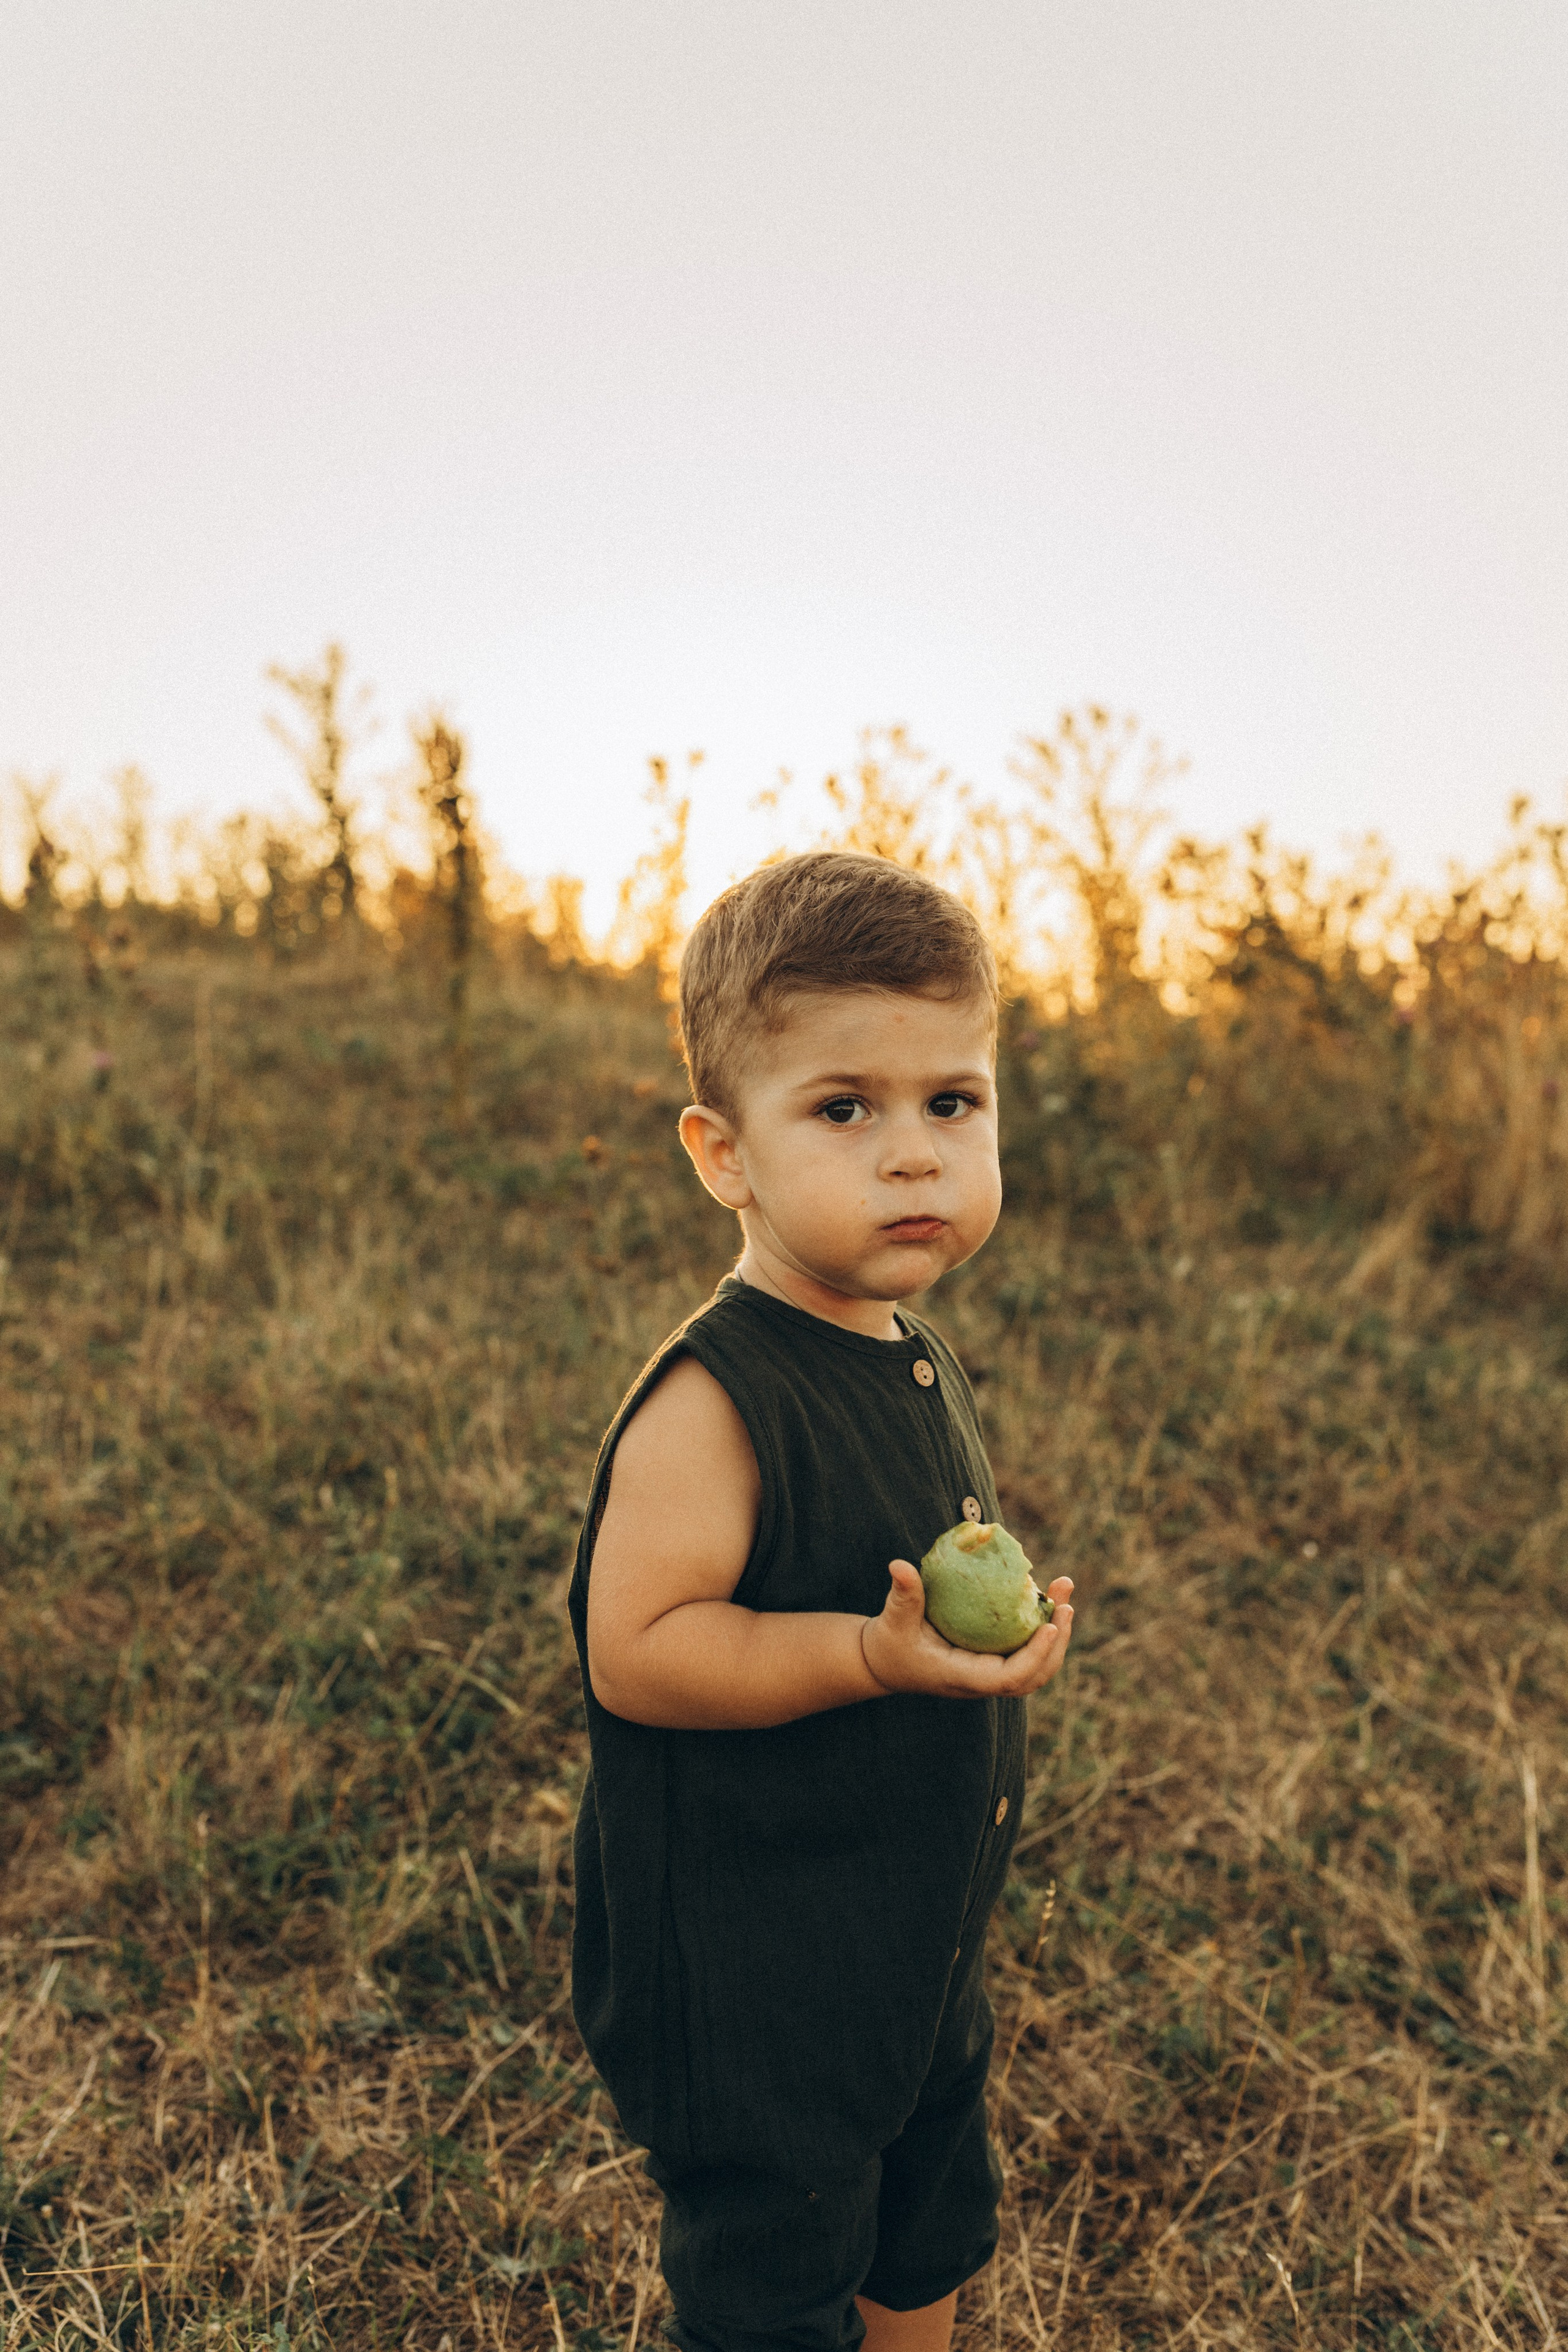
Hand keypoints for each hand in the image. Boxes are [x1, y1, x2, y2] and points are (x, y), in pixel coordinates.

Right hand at [861, 1560, 1074, 1698]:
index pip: (1008, 1679)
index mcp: (962, 1678)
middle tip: (1066, 1601)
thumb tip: (899, 1565)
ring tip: (1063, 1591)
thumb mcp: (892, 1620)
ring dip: (1057, 1632)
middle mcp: (982, 1682)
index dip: (1034, 1656)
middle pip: (1034, 1675)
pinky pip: (1026, 1650)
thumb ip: (902, 1595)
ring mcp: (990, 1674)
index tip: (1051, 1627)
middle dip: (1058, 1641)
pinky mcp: (993, 1661)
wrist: (886, 1663)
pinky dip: (1042, 1628)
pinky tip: (1045, 1596)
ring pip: (1037, 1665)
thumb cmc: (889, 1643)